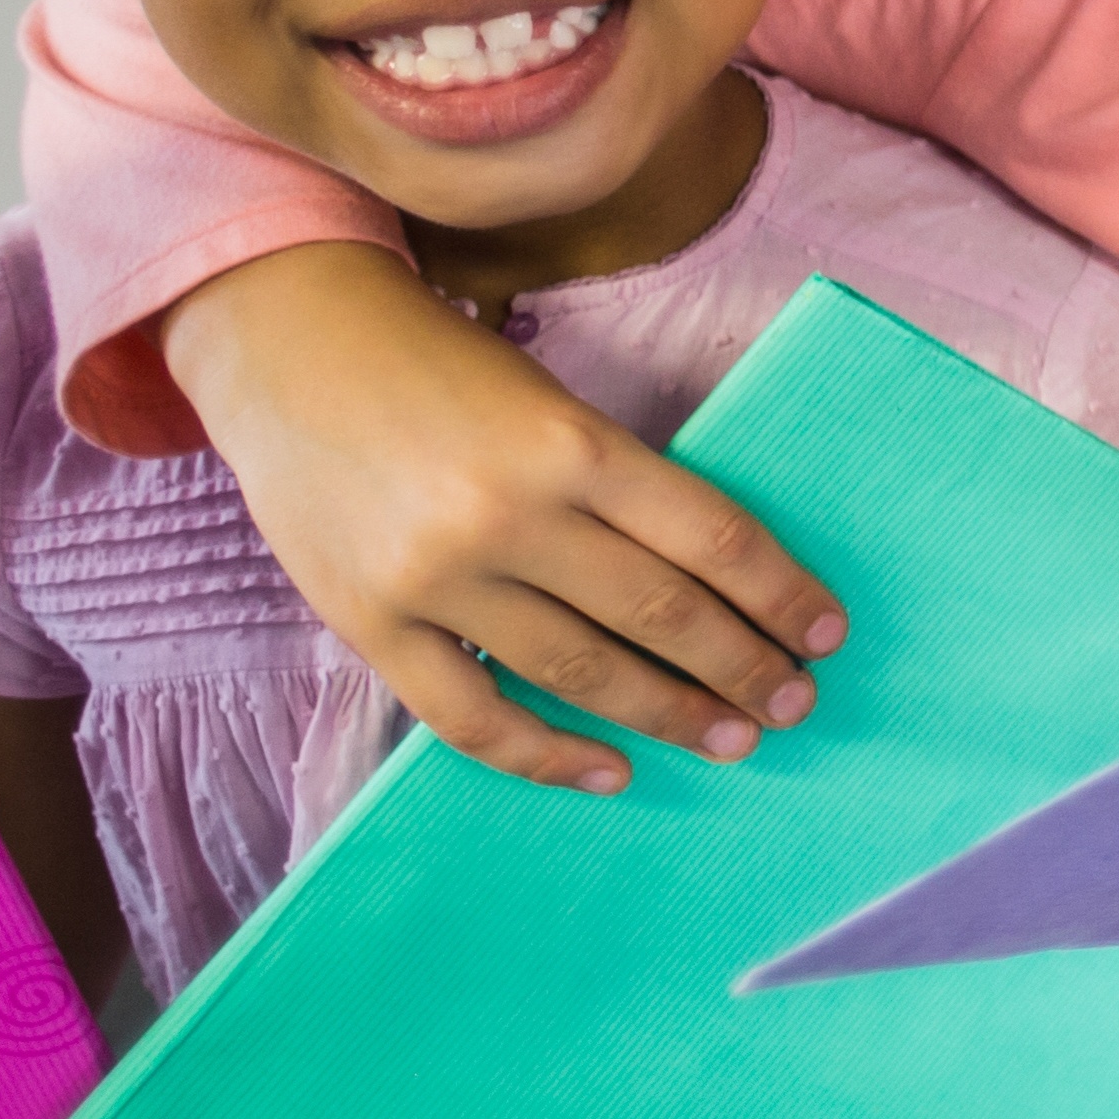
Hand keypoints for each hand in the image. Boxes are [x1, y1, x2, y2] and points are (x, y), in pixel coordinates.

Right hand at [167, 243, 842, 789]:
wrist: (292, 346)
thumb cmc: (444, 372)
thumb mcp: (551, 407)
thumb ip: (619, 489)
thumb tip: (716, 581)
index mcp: (573, 446)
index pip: (712, 538)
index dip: (780, 594)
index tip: (825, 633)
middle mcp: (509, 516)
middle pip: (660, 615)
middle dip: (742, 668)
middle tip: (793, 704)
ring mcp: (435, 580)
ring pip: (581, 673)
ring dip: (668, 715)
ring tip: (730, 739)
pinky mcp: (371, 626)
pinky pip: (472, 718)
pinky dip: (547, 756)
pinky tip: (609, 772)